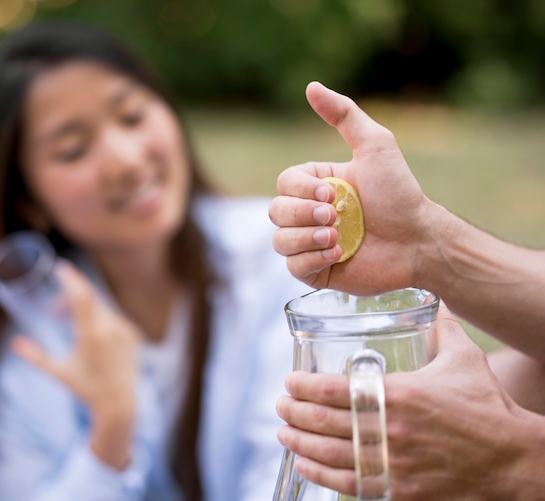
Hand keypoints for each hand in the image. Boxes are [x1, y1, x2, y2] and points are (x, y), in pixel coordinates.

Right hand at [12, 261, 139, 468]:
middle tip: (54, 309)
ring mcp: (125, 331)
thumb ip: (36, 358)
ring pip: (100, 309)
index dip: (71, 280)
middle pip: (90, 300)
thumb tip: (15, 344)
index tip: (61, 267)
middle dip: (70, 298)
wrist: (120, 403)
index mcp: (92, 337)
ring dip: (82, 310)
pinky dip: (97, 318)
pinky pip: (112, 318)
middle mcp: (112, 330)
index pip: (81, 298)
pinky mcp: (133, 334)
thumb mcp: (59, 373)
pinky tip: (88, 333)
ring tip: (65, 322)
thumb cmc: (86, 388)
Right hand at [269, 81, 438, 293]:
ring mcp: (311, 243)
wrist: (418, 241)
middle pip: (275, 211)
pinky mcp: (318, 271)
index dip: (301, 190)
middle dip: (303, 214)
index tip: (332, 193)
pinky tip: (338, 254)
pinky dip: (311, 259)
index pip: (284, 183)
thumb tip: (311, 86)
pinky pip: (293, 266)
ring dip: (305, 238)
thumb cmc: (399, 194)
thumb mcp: (375, 146)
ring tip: (337, 238)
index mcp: (317, 186)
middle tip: (336, 216)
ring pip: (279, 241)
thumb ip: (344, 115)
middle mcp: (310, 214)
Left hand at [276, 304, 544, 499]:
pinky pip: (350, 485)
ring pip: (331, 455)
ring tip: (283, 433)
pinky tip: (305, 465)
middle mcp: (389, 430)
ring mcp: (392, 463)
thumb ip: (443, 328)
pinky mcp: (399, 490)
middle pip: (325, 422)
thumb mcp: (464, 359)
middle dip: (294, 413)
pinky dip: (322, 475)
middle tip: (279, 405)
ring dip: (300, 443)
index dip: (305, 387)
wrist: (511, 458)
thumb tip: (435, 303)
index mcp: (399, 394)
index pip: (336, 389)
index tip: (289, 382)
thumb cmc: (486, 406)